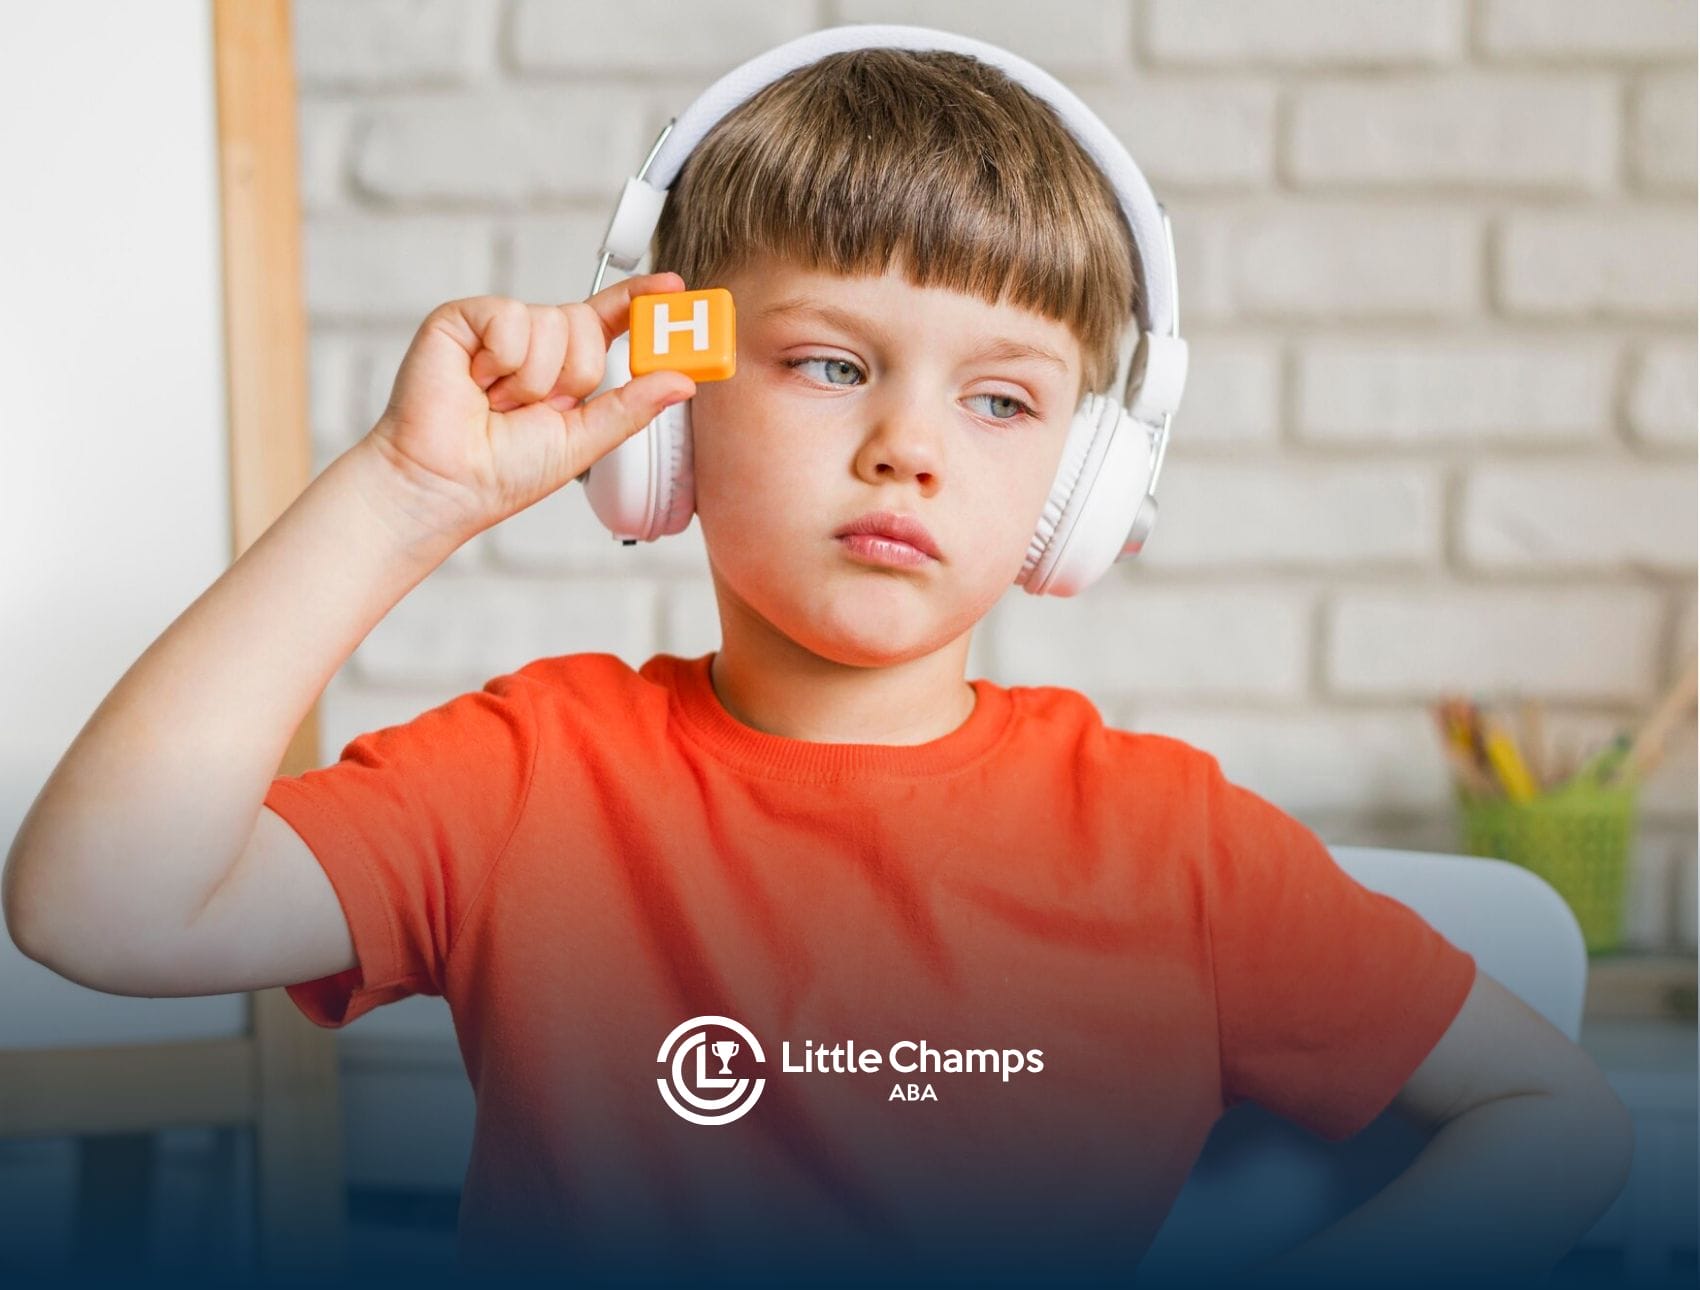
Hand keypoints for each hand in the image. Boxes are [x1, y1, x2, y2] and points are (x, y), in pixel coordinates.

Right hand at [365, 272, 696, 540]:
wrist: (446, 482)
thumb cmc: (503, 471)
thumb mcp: (585, 440)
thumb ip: (632, 406)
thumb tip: (682, 380)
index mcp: (564, 366)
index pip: (609, 321)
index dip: (640, 300)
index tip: (673, 287)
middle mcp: (534, 341)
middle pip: (587, 323)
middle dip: (572, 376)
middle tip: (535, 409)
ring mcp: (498, 326)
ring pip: (552, 321)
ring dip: (532, 379)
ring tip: (497, 402)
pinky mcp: (463, 318)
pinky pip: (511, 317)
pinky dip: (501, 360)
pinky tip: (476, 382)